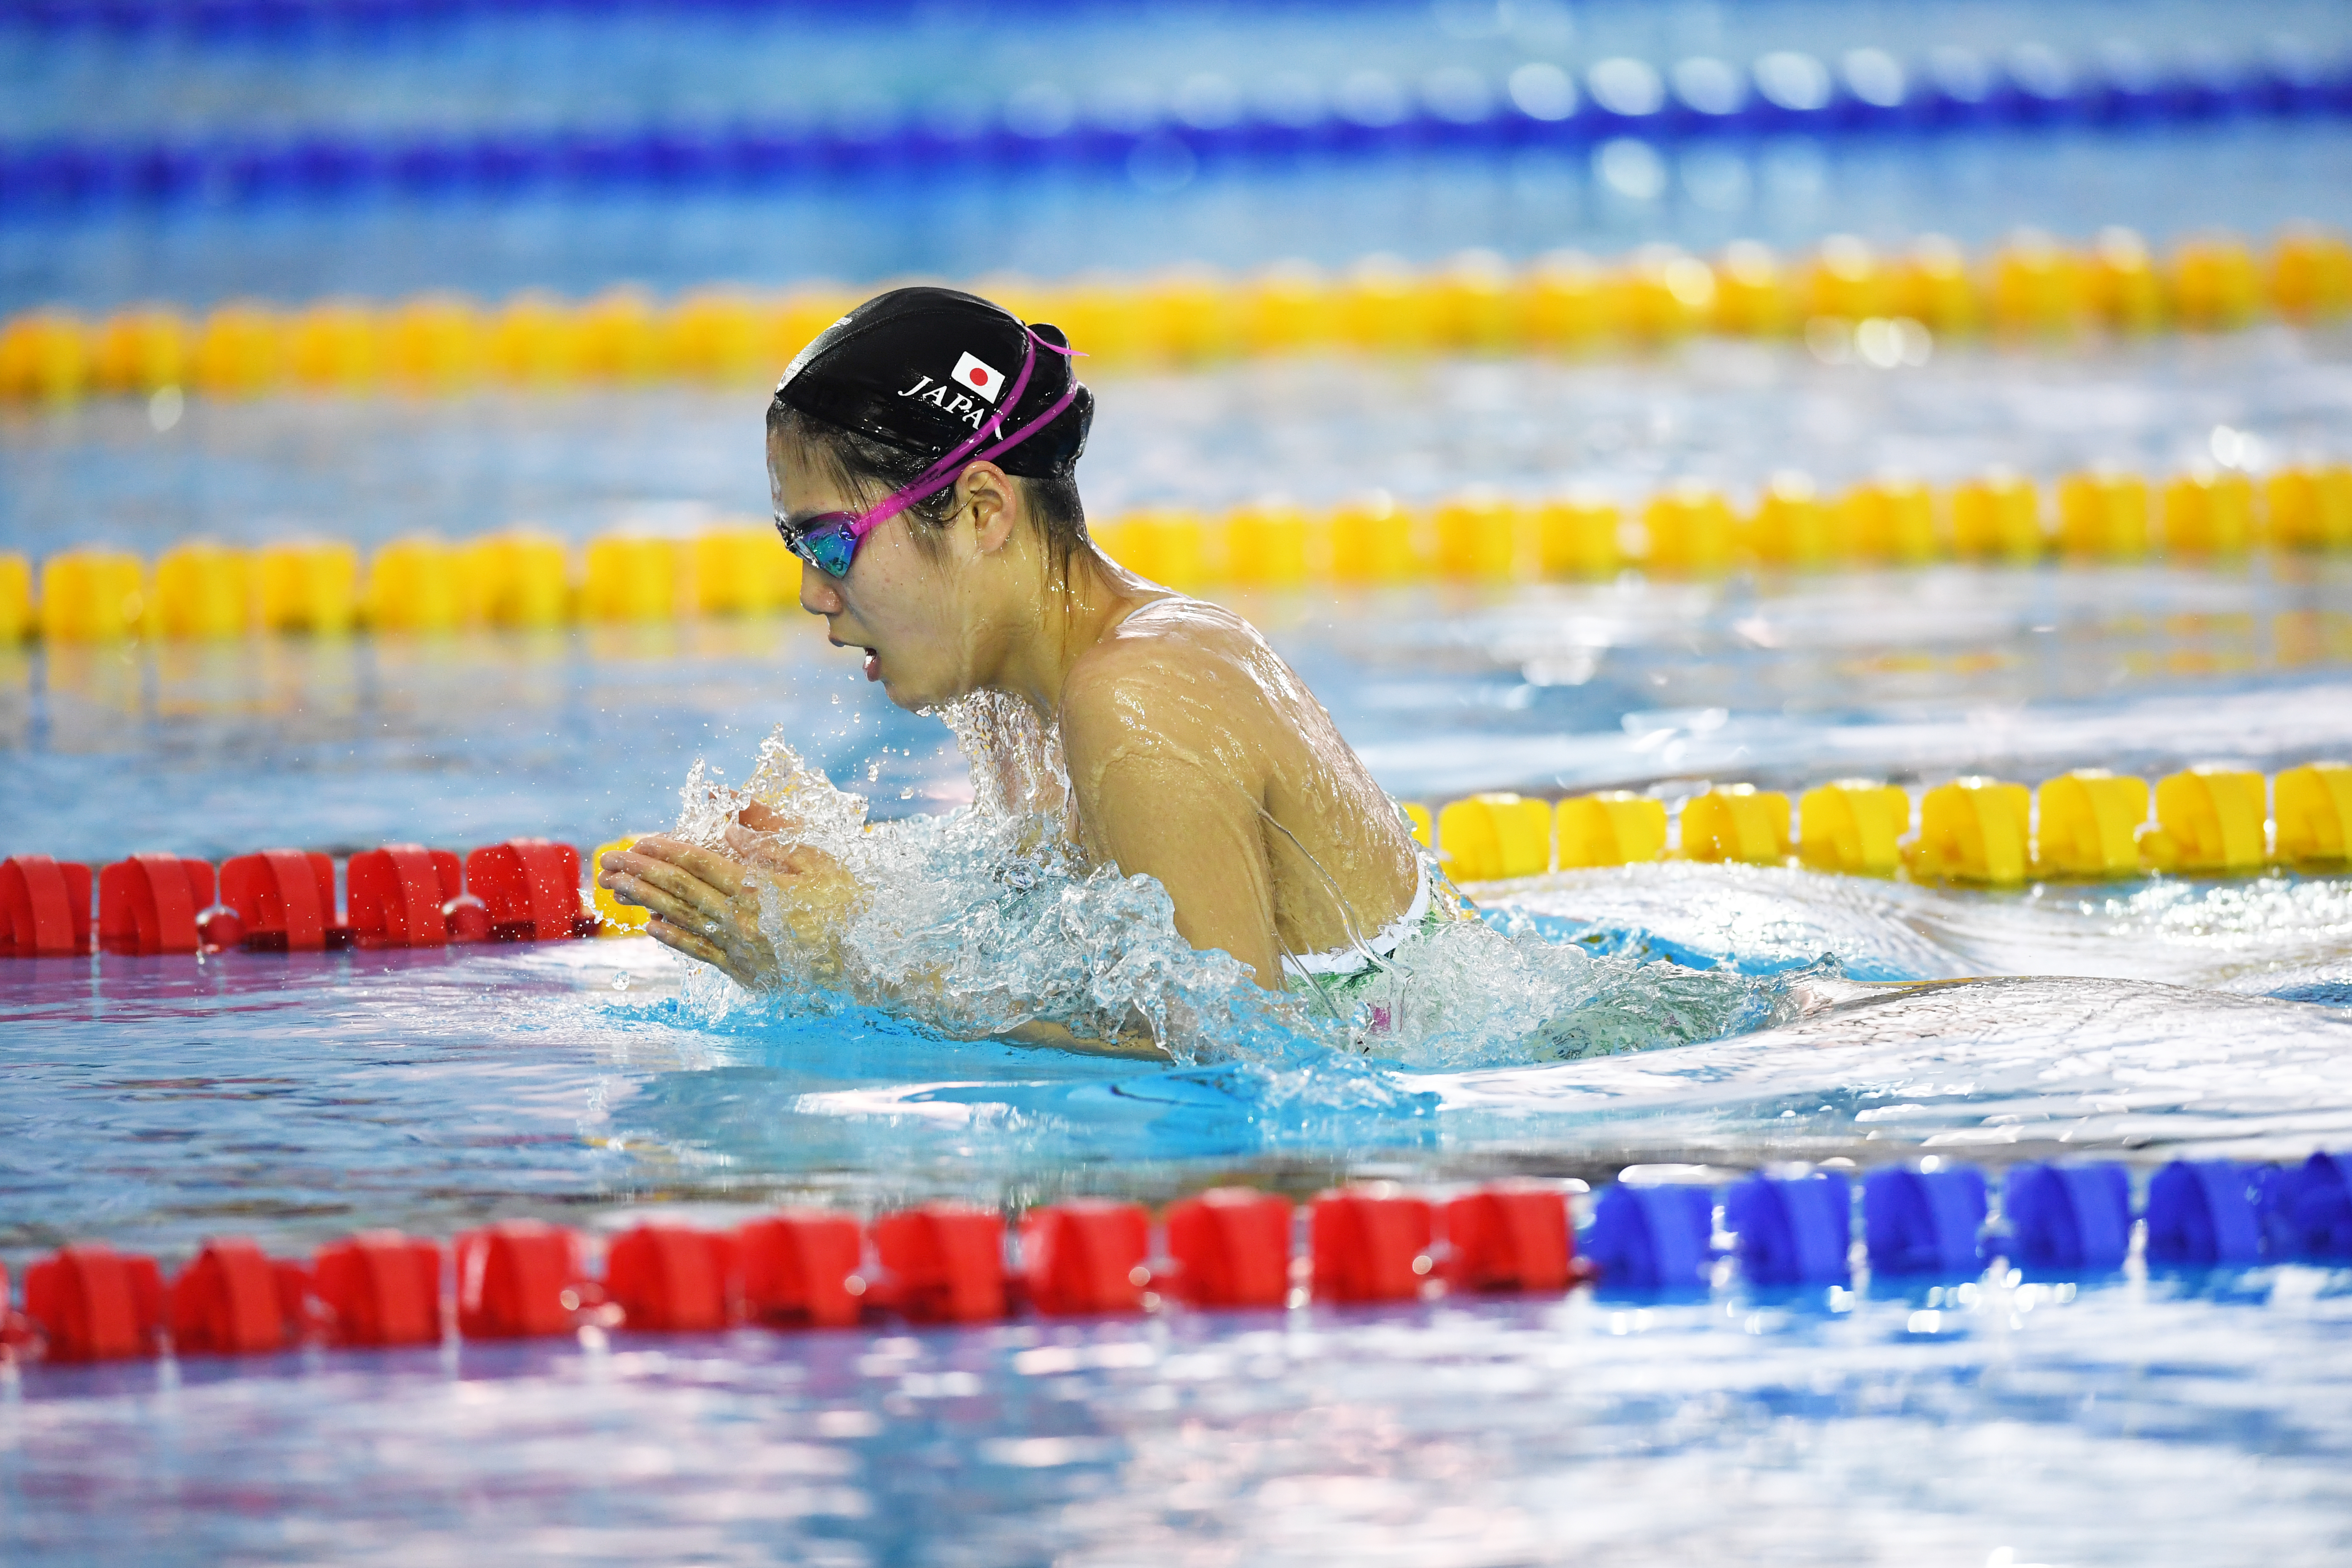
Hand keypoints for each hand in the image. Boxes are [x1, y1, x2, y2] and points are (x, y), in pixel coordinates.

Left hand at [597, 830, 858, 986]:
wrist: (869, 967)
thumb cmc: (849, 907)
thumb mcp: (818, 861)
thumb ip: (771, 842)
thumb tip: (729, 829)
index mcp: (758, 889)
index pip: (699, 864)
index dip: (666, 850)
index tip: (641, 839)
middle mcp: (741, 920)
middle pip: (680, 890)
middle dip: (641, 871)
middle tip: (610, 859)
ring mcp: (740, 949)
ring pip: (681, 919)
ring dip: (644, 900)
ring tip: (616, 886)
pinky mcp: (744, 972)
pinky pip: (699, 952)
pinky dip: (672, 937)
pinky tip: (651, 925)